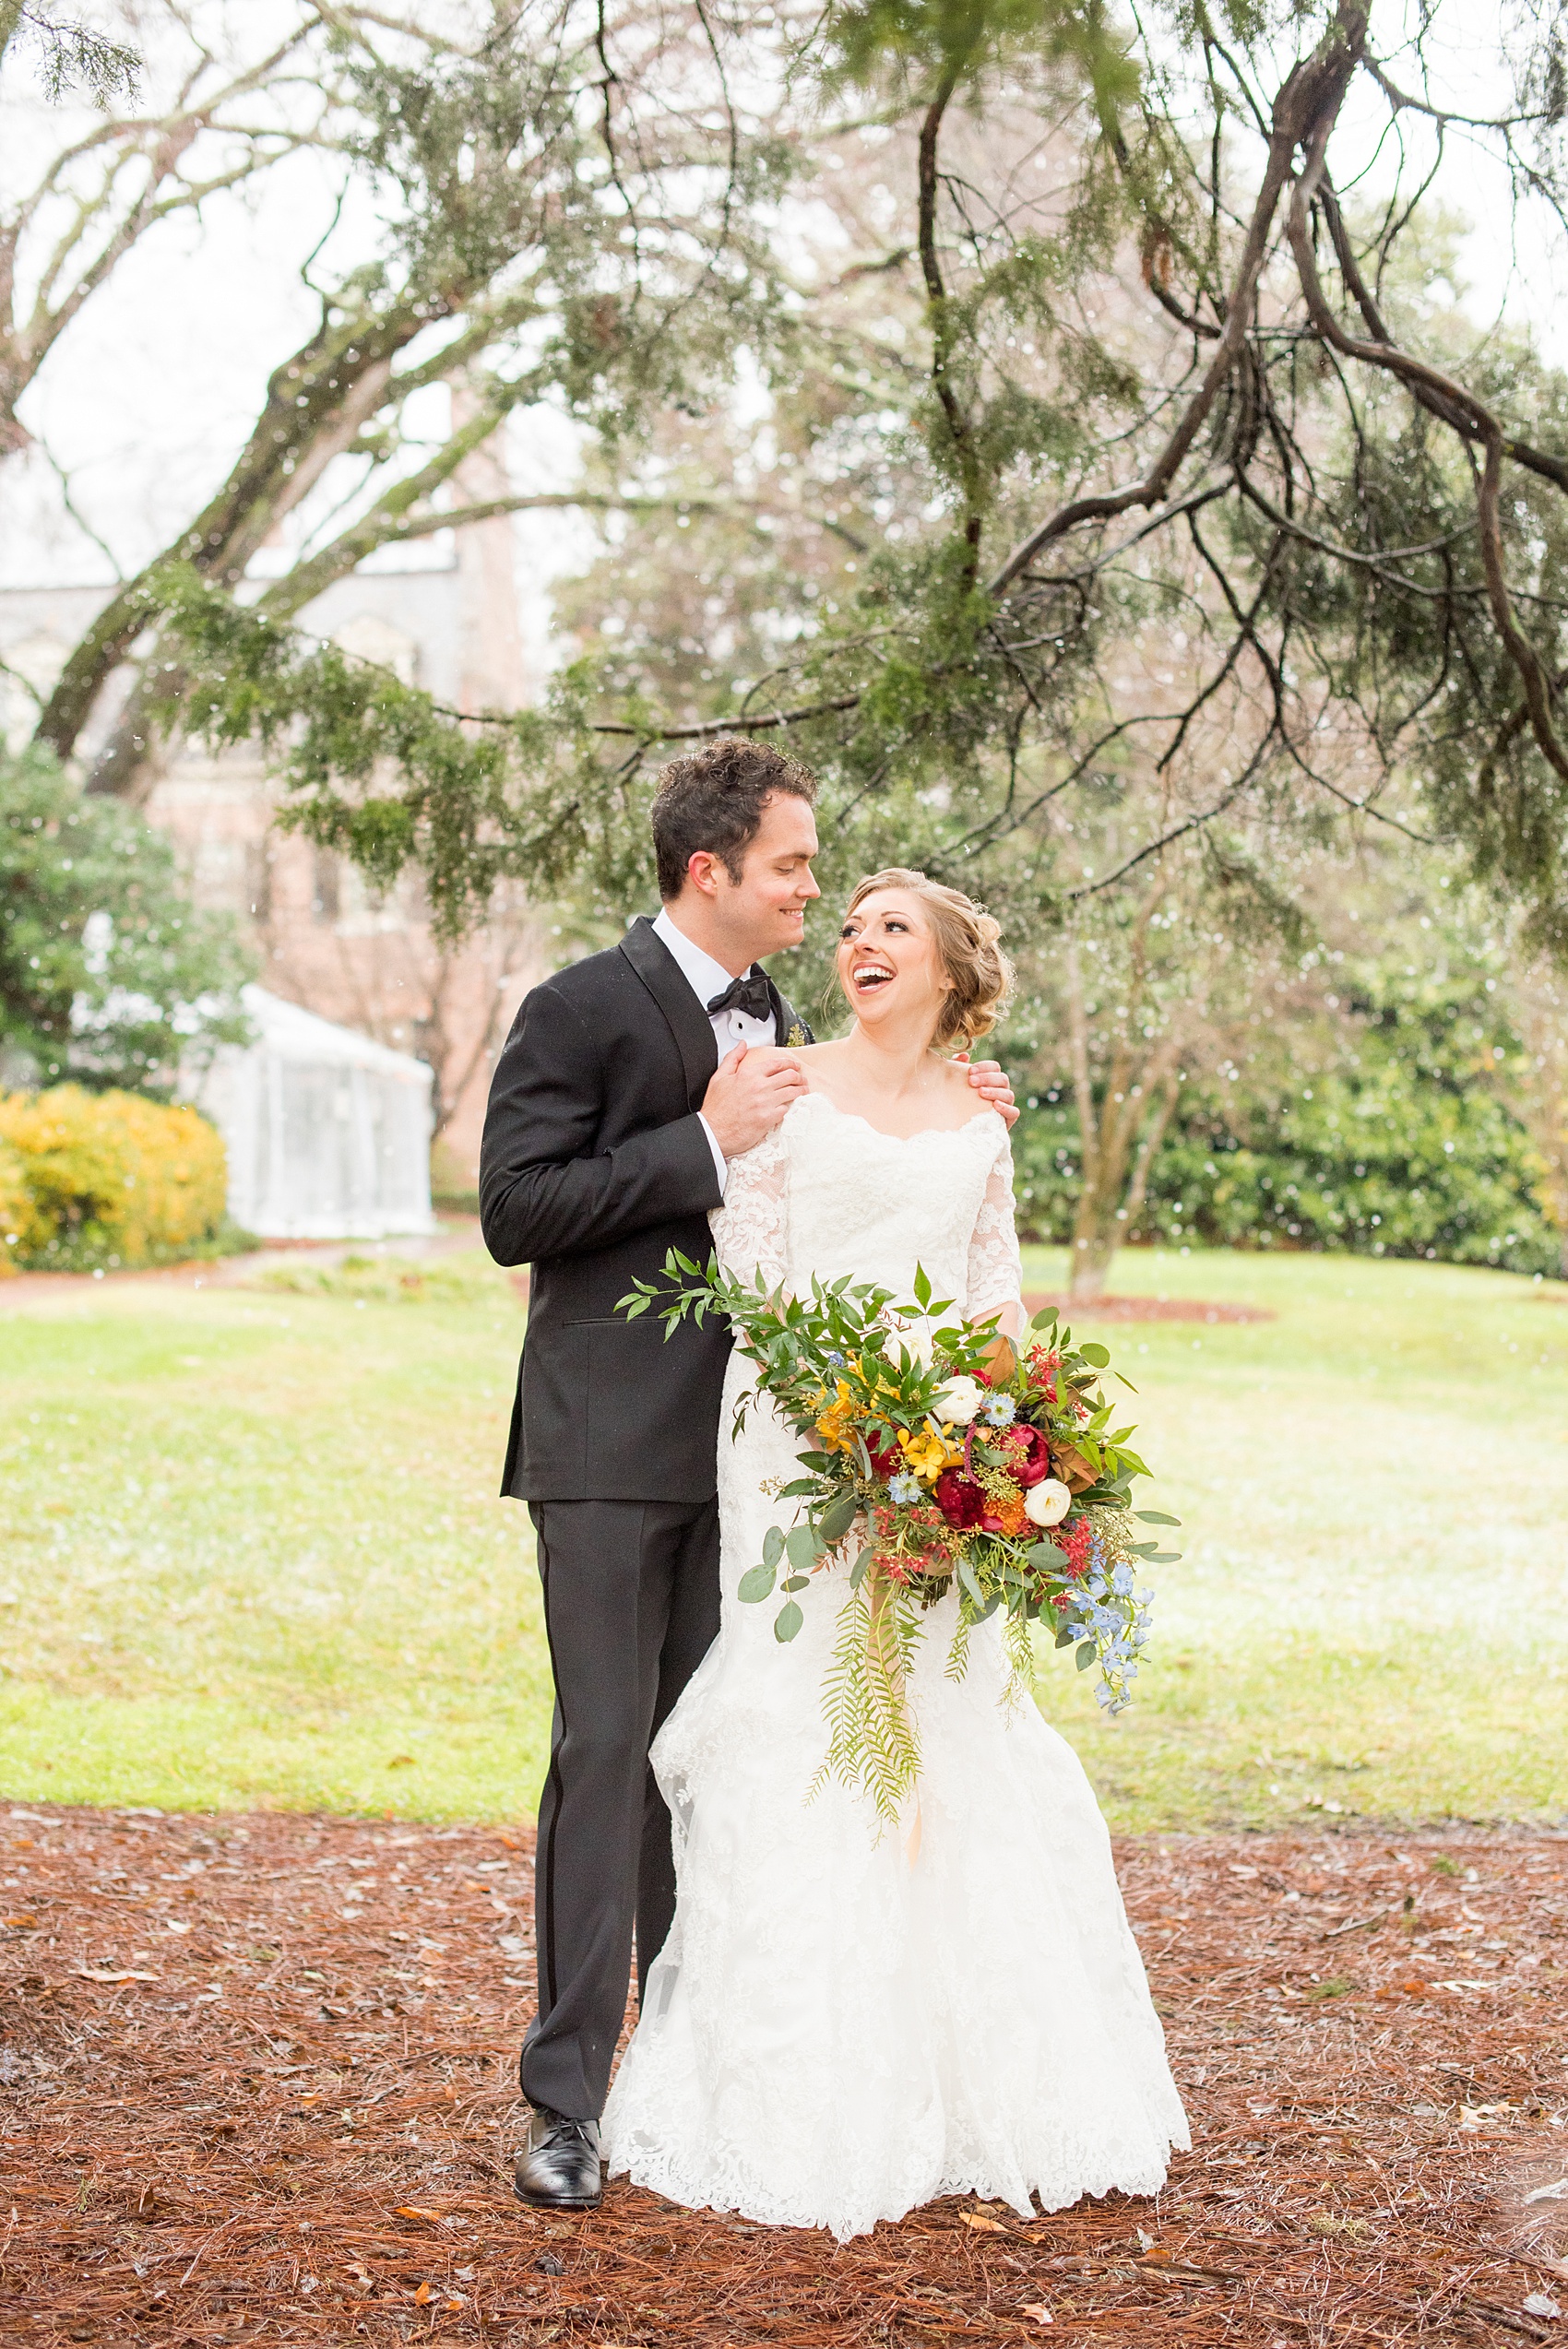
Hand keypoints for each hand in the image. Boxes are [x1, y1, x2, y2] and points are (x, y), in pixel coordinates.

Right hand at [702, 1042, 807, 1159]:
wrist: (713, 1132)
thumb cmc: (715, 1108)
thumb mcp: (719, 1078)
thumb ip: (732, 1058)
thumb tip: (742, 1045)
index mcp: (748, 1075)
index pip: (777, 1064)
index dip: (789, 1064)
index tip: (794, 1067)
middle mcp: (759, 1086)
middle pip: (789, 1076)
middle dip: (799, 1077)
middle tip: (802, 1079)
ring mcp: (765, 1103)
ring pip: (792, 1092)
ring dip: (801, 1091)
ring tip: (803, 1091)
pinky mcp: (768, 1118)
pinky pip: (786, 1109)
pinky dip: (789, 1107)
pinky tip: (790, 1107)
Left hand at [954, 1052, 1018, 1128]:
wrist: (962, 1131)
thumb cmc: (960, 1103)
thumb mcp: (956, 1086)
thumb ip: (958, 1069)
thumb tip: (964, 1056)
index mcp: (991, 1080)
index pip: (994, 1067)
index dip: (984, 1067)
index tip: (970, 1071)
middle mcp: (1001, 1091)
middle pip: (1002, 1078)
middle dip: (987, 1078)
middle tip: (971, 1081)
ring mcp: (1006, 1105)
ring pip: (1009, 1094)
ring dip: (995, 1092)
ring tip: (980, 1093)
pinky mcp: (1008, 1120)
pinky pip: (1014, 1112)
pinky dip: (1006, 1108)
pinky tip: (995, 1106)